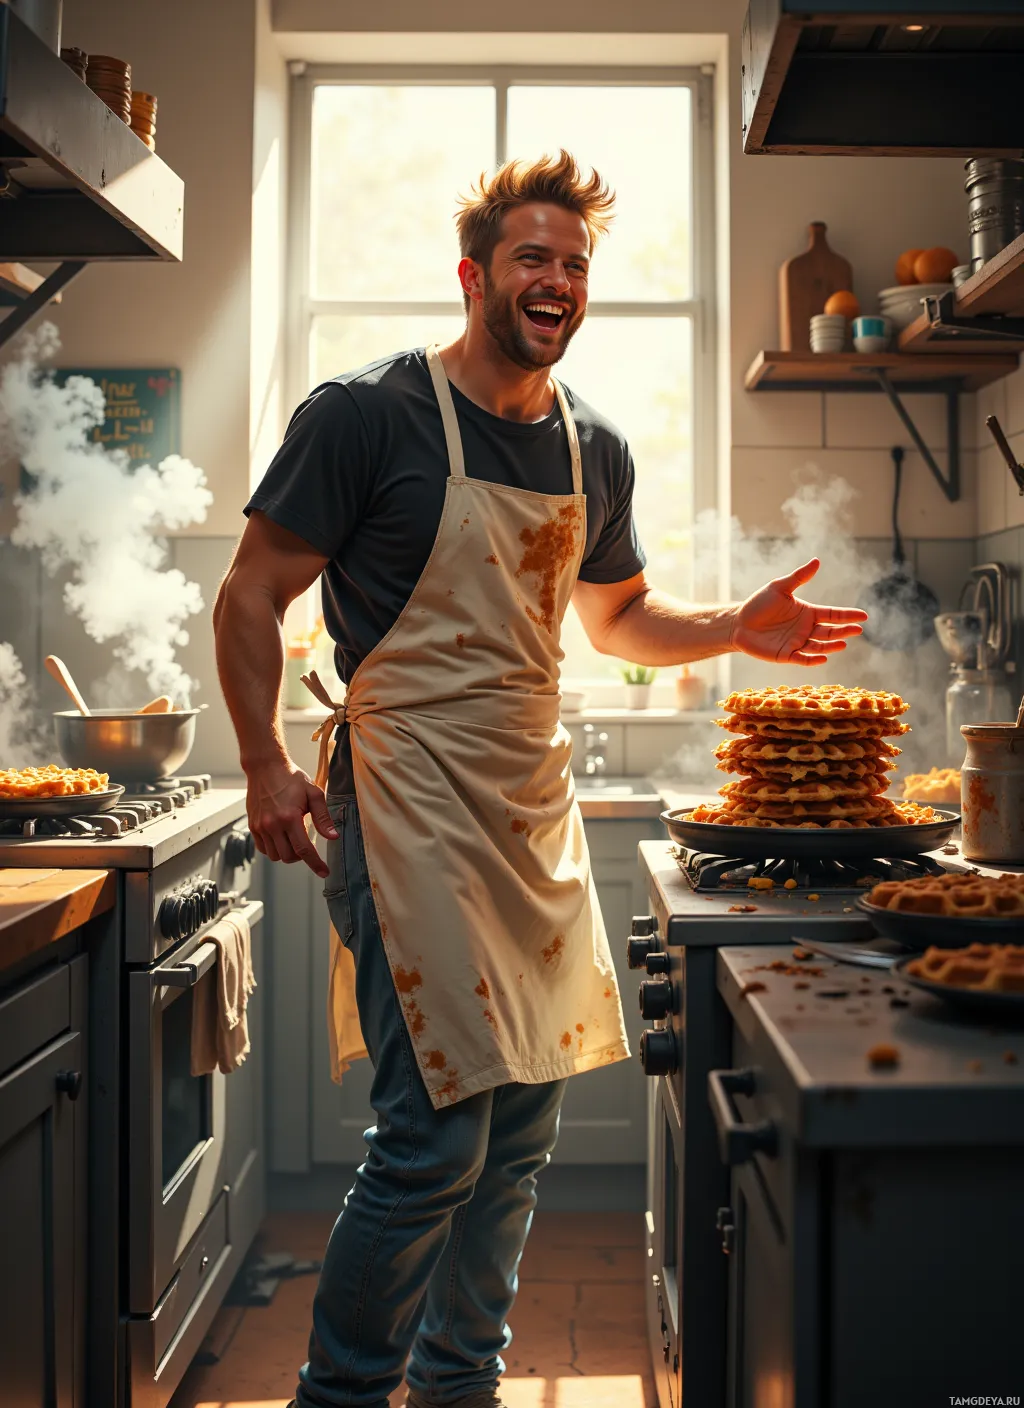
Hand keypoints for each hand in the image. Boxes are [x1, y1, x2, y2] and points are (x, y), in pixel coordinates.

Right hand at [246, 761, 336, 877]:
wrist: (265, 767)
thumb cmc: (291, 778)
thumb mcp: (314, 794)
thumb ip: (323, 817)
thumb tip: (333, 836)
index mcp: (289, 817)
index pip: (303, 849)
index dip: (315, 864)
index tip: (324, 872)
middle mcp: (272, 824)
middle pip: (289, 856)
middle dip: (301, 856)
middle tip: (307, 844)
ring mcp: (260, 826)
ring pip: (275, 855)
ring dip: (287, 853)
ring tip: (293, 838)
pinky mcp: (253, 826)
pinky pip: (264, 849)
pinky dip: (274, 849)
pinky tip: (281, 838)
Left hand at [730, 558, 866, 665]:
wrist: (738, 622)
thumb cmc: (759, 604)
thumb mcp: (779, 588)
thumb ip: (799, 578)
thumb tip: (817, 561)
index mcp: (808, 613)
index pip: (833, 615)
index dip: (848, 616)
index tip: (864, 616)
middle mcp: (806, 629)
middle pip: (830, 631)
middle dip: (844, 631)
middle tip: (857, 630)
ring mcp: (797, 643)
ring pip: (819, 646)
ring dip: (831, 646)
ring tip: (843, 643)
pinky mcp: (786, 655)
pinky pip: (802, 659)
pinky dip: (813, 659)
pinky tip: (822, 657)